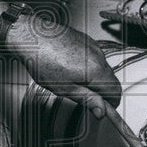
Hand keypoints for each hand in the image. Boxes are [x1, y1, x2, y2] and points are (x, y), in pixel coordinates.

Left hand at [3, 17, 120, 117]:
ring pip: (103, 68)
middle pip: (111, 80)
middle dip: (103, 92)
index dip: (110, 104)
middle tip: (88, 100)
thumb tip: (101, 110)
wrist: (31, 36)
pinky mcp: (87, 40)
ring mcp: (93, 46)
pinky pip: (96, 57)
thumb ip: (86, 99)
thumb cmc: (42, 60)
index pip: (115, 92)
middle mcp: (98, 56)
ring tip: (75, 82)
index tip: (102, 109)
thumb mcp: (63, 88)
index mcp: (95, 71)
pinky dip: (91, 67)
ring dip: (96, 79)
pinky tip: (73, 68)